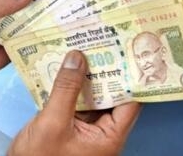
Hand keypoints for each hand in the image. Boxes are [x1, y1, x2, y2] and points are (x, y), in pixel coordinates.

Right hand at [8, 50, 141, 155]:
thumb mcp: (52, 123)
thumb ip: (66, 90)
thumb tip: (77, 59)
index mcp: (110, 137)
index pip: (130, 102)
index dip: (130, 77)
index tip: (127, 53)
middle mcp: (104, 132)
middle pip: (113, 95)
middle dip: (108, 71)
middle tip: (105, 44)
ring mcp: (89, 128)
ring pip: (96, 96)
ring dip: (90, 76)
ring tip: (89, 50)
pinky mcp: (74, 125)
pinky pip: (80, 101)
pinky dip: (75, 85)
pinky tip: (70, 67)